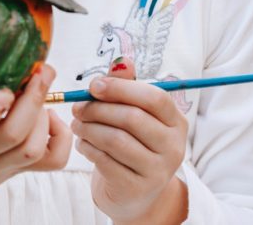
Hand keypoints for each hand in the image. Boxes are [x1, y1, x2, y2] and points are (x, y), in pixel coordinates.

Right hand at [0, 64, 70, 224]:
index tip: (3, 90)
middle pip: (13, 137)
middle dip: (32, 100)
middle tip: (41, 68)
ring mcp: (1, 166)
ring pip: (32, 148)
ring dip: (44, 115)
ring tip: (43, 83)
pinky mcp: (18, 170)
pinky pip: (51, 161)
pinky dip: (59, 136)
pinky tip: (50, 114)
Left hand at [71, 58, 188, 224]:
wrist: (135, 192)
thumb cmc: (133, 142)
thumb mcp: (133, 113)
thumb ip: (127, 86)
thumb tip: (121, 61)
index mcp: (175, 121)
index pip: (154, 98)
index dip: (121, 88)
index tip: (94, 85)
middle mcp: (173, 146)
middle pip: (132, 118)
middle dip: (98, 109)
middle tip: (77, 107)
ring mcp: (158, 170)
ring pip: (116, 140)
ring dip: (89, 128)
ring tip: (76, 124)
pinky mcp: (137, 188)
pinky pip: (106, 161)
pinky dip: (88, 148)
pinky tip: (82, 142)